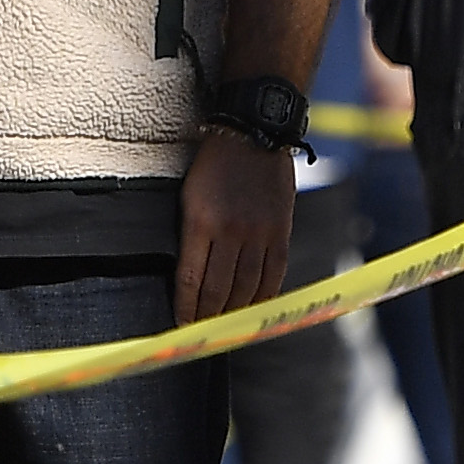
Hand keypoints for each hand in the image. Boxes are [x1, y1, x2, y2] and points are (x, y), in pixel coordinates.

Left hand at [176, 128, 296, 324]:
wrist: (254, 131)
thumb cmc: (214, 163)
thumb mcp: (189, 195)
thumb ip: (191, 236)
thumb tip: (190, 277)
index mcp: (200, 222)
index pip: (190, 279)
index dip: (186, 307)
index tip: (182, 324)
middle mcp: (230, 231)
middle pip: (218, 290)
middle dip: (207, 317)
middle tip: (202, 332)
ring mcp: (259, 232)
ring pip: (246, 287)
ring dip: (234, 312)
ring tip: (225, 324)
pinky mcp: (281, 231)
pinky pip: (274, 274)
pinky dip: (263, 296)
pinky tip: (254, 307)